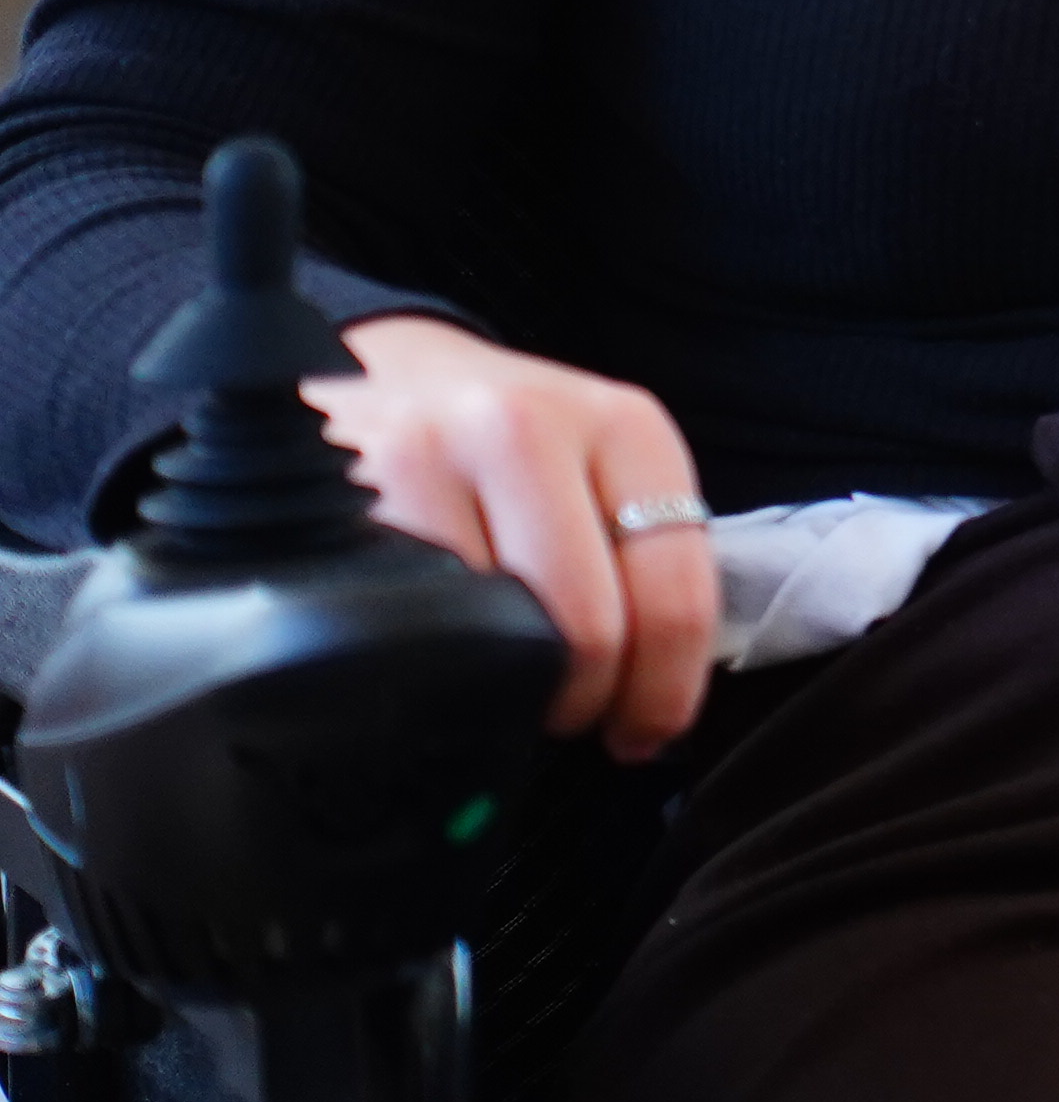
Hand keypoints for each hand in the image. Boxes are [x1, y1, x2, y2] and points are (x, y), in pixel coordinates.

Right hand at [310, 314, 717, 759]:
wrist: (389, 371)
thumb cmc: (510, 442)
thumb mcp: (602, 468)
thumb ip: (641, 562)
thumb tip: (653, 708)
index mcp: (625, 426)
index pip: (674, 592)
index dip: (663, 690)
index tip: (645, 731)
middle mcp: (530, 428)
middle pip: (587, 626)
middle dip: (586, 700)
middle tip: (570, 717)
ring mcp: (430, 455)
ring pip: (492, 636)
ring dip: (502, 688)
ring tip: (500, 681)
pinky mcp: (342, 492)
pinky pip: (400, 626)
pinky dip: (423, 664)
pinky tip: (433, 658)